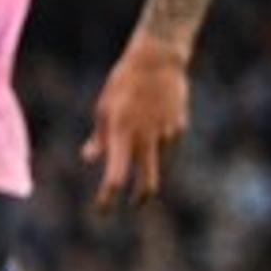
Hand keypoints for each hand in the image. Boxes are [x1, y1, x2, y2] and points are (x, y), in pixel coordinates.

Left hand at [83, 34, 192, 209]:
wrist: (158, 59)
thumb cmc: (123, 83)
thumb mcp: (103, 109)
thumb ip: (99, 138)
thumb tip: (90, 160)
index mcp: (122, 135)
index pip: (115, 177)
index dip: (107, 198)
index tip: (102, 210)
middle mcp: (146, 139)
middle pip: (148, 183)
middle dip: (140, 198)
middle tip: (133, 205)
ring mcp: (167, 134)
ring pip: (156, 159)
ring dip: (146, 156)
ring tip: (138, 124)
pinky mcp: (180, 127)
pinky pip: (165, 142)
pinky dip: (156, 138)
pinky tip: (152, 115)